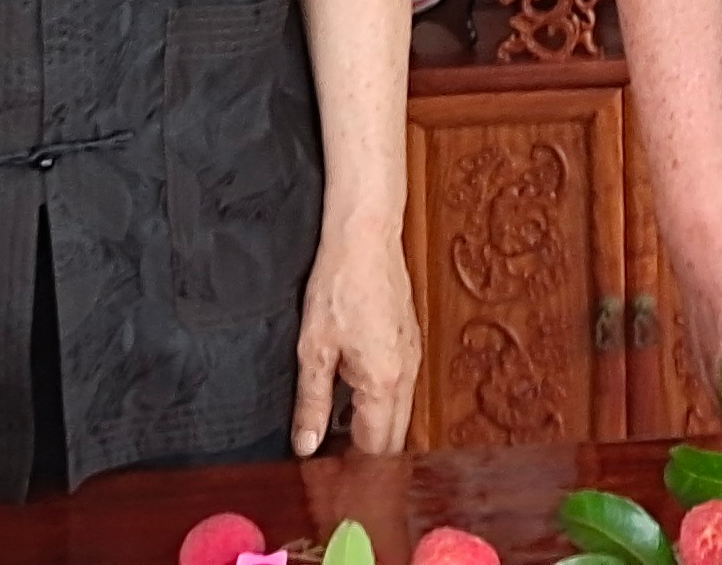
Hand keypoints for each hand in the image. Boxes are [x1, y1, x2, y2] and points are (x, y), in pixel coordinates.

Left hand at [293, 225, 422, 454]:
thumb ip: (312, 402)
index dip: (354, 471)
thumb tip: (308, 447)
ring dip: (375, 433)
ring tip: (339, 443)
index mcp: (384, 383)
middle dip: (369, 460)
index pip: (375, 448)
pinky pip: (400, 390)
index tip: (332, 485)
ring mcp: (413, 358)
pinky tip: (352, 404)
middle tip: (336, 473)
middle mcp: (407, 375)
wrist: (366, 236)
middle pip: (394, 437)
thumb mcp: (313, 349)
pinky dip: (380, 408)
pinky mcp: (410, 344)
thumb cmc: (339, 286)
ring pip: (400, 414)